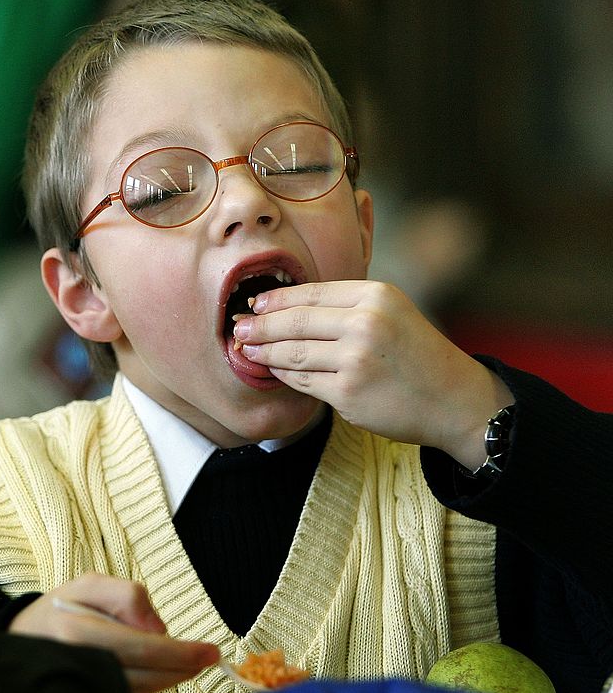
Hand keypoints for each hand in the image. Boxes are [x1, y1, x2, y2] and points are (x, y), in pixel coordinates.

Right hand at [10, 573, 220, 692]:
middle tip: (208, 658)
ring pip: (140, 690)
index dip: (180, 652)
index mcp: (77, 630)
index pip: (141, 647)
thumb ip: (125, 595)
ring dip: (169, 677)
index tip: (209, 651)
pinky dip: (150, 685)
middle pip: (145, 674)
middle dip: (182, 667)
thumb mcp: (87, 584)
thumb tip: (157, 627)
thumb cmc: (59, 609)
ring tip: (186, 662)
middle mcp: (78, 663)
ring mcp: (82, 687)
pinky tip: (159, 671)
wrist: (22, 640)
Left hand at [233, 280, 512, 467]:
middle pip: (295, 321)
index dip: (276, 299)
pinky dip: (283, 375)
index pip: (310, 293)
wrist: (455, 399)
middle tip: (238, 327)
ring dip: (263, 351)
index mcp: (375, 296)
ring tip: (245, 349)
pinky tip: (272, 371)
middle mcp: (365, 323)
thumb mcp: (392, 312)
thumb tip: (286, 305)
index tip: (255, 304)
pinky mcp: (348, 393)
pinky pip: (302, 381)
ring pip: (292, 353)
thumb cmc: (417, 355)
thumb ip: (347, 305)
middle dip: (259, 325)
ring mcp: (356, 360)